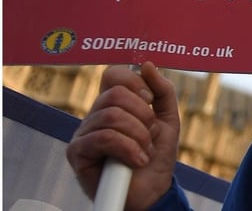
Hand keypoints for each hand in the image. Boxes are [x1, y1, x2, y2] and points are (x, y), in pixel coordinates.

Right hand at [66, 62, 180, 210]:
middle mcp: (96, 114)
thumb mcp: (168, 119)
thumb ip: (163, 91)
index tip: (150, 100)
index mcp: (115, 103)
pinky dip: (128, 149)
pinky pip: (103, 138)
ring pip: (112, 116)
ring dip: (139, 135)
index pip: (113, 74)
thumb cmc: (156, 155)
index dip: (134, 82)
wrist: (151, 191)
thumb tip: (147, 65)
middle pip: (115, 94)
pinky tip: (137, 160)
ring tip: (145, 151)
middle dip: (142, 115)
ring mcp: (84, 132)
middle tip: (150, 134)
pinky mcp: (77, 152)